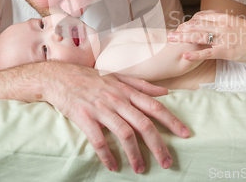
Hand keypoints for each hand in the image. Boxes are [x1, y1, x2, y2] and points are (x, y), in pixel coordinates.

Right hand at [41, 62, 189, 172]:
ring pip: (124, 134)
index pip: (154, 106)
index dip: (171, 120)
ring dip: (134, 154)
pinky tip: (113, 166)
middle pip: (143, 124)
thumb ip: (142, 85)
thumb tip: (165, 92)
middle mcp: (117, 99)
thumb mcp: (119, 78)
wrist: (60, 77)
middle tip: (167, 162)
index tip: (185, 134)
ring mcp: (101, 109)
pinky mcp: (84, 118)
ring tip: (141, 169)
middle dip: (158, 145)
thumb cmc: (91, 78)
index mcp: (127, 91)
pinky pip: (98, 140)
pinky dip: (107, 155)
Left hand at [167, 11, 245, 63]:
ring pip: (199, 36)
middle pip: (197, 25)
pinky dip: (195, 53)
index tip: (180, 26)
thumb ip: (226, 25)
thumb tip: (218, 27)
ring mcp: (224, 37)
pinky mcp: (227, 50)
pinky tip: (185, 55)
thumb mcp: (239, 25)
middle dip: (182, 29)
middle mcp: (222, 25)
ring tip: (171, 40)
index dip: (189, 22)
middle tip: (169, 34)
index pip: (202, 17)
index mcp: (225, 18)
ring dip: (183, 38)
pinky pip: (207, 52)